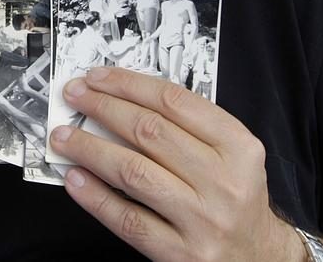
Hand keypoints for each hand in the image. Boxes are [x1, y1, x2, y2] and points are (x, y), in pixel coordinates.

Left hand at [48, 67, 303, 261]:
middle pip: (150, 132)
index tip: (97, 77)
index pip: (174, 102)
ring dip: (90, 149)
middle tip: (74, 97)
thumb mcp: (231, 156)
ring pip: (134, 173)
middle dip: (103, 108)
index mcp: (239, 148)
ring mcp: (202, 221)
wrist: (259, 257)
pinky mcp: (180, 253)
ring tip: (63, 137)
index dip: (128, 85)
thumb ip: (187, 127)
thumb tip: (120, 100)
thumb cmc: (235, 199)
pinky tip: (75, 179)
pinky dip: (96, 197)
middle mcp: (223, 183)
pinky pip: (128, 220)